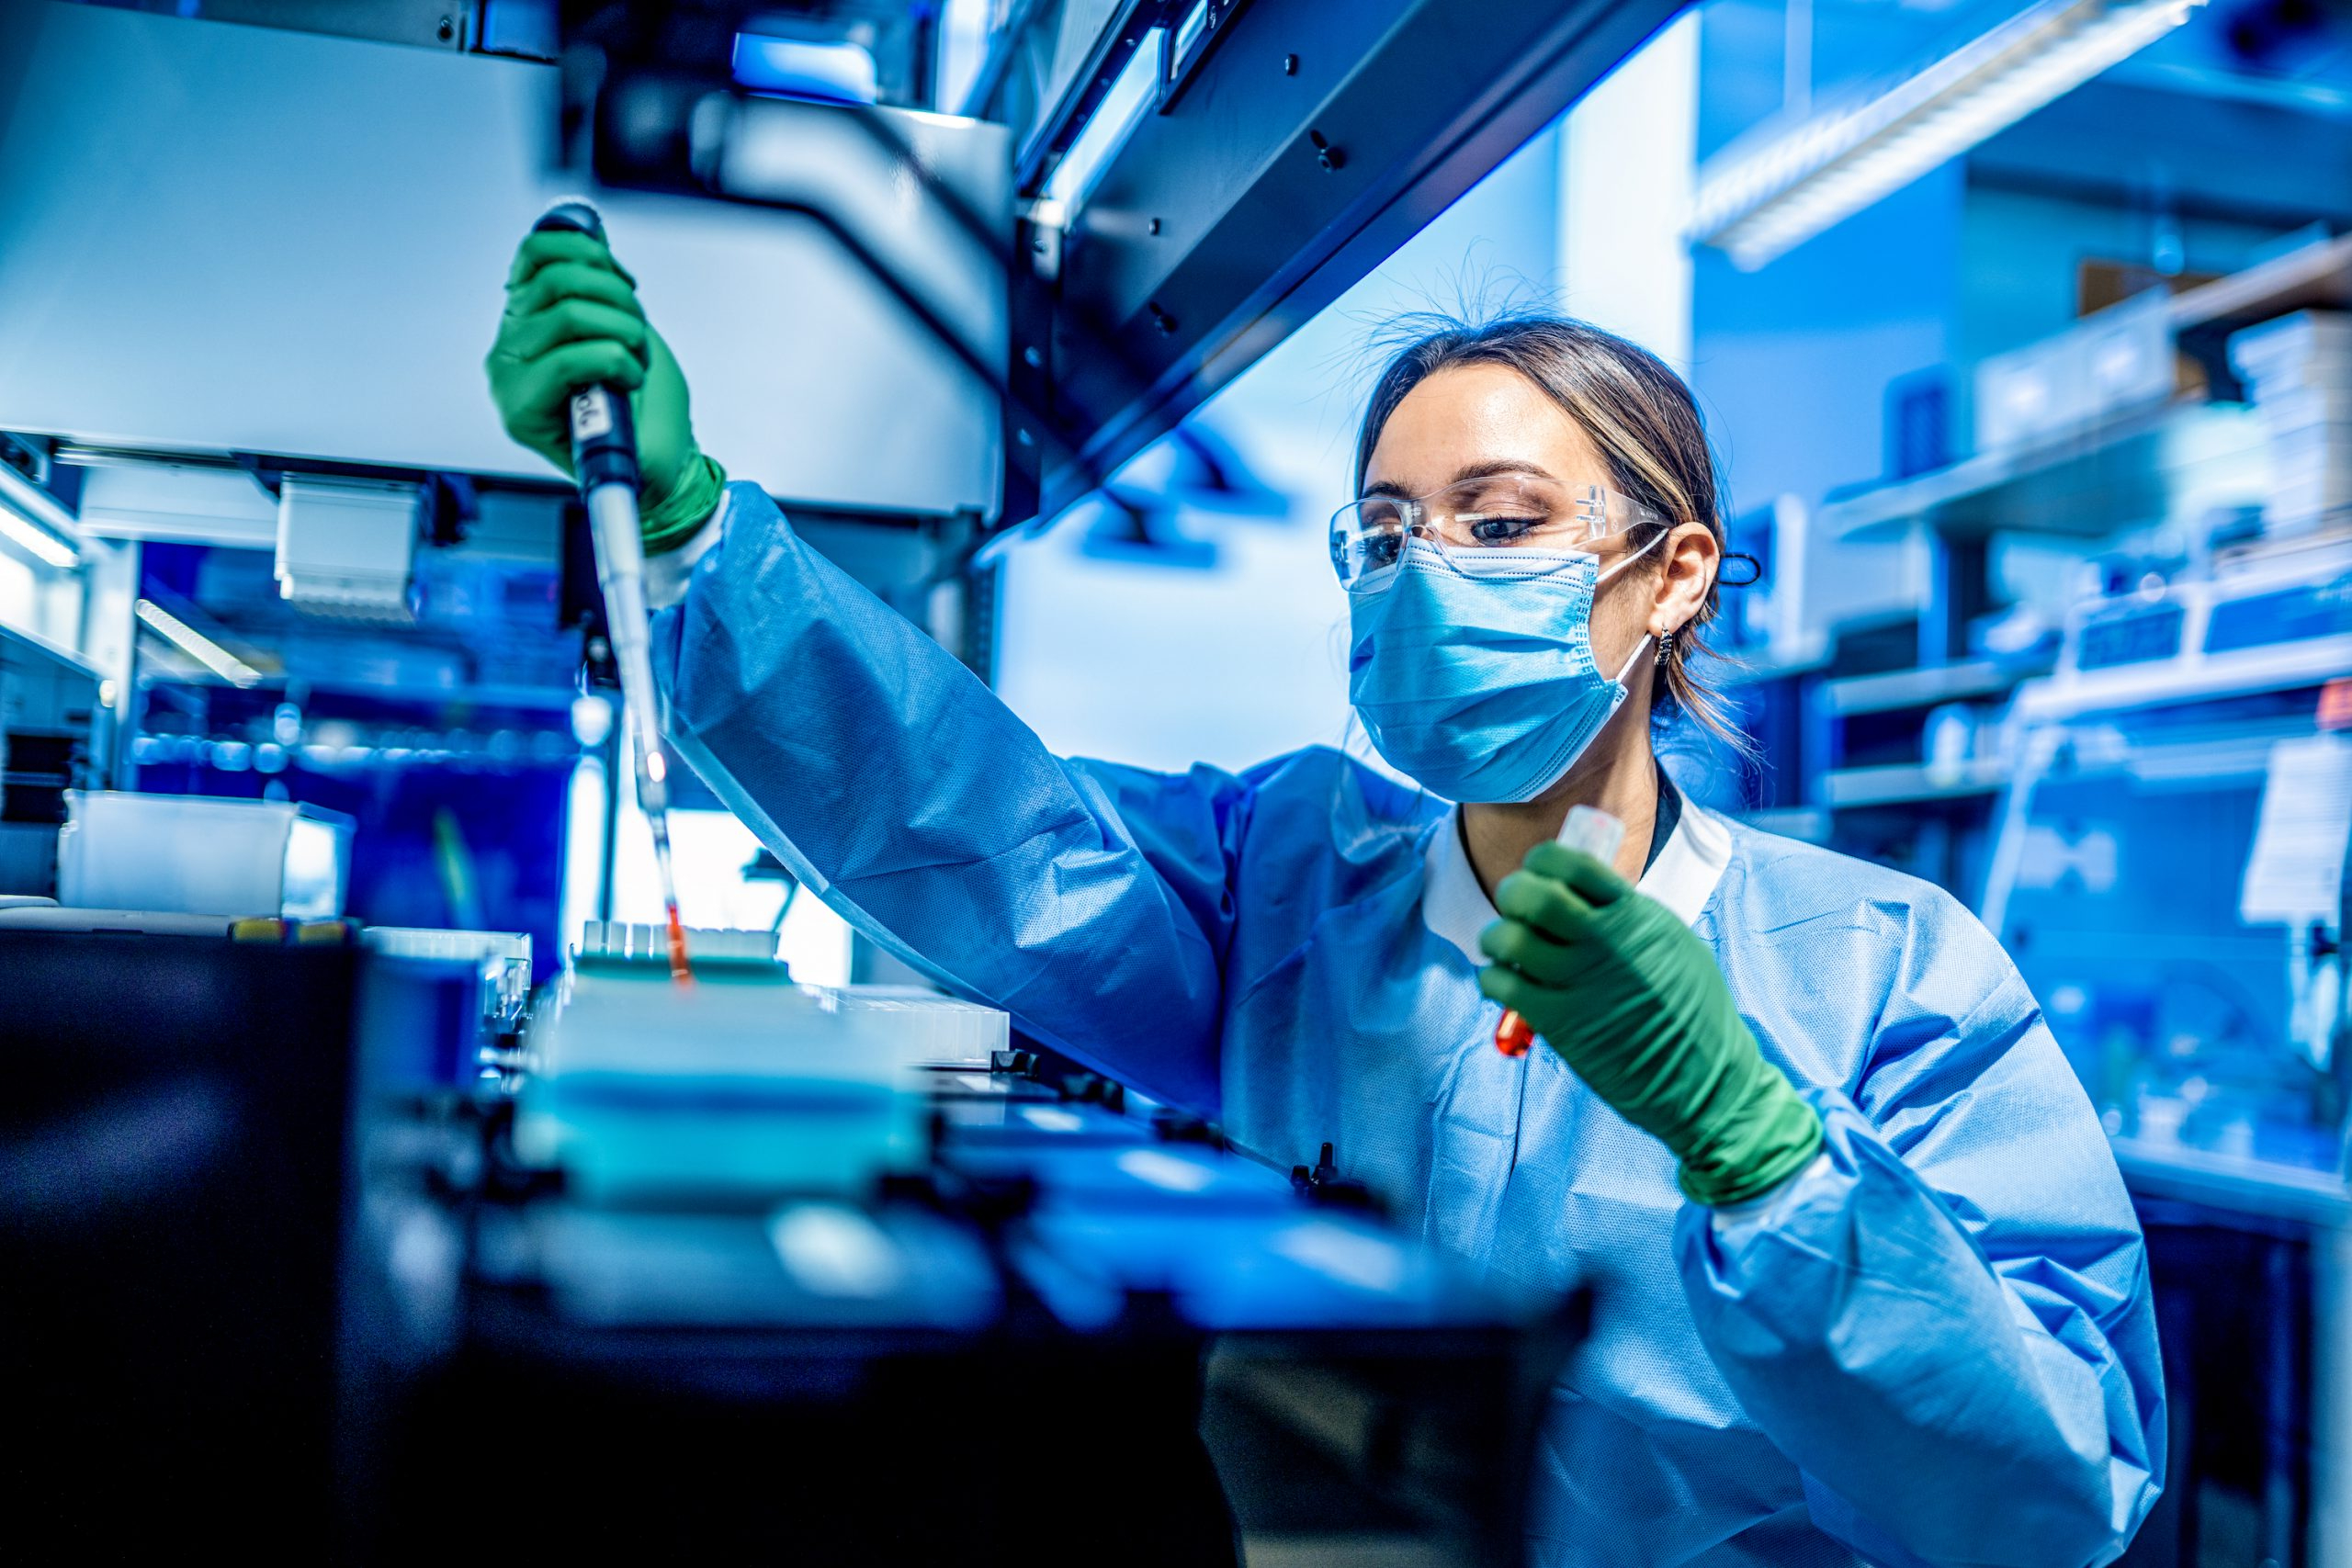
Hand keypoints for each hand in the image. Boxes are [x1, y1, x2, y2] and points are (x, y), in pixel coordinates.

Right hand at [485, 228, 718, 541]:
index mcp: (526, 321)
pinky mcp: (520, 412)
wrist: (661, 470)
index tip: (624, 280)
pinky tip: (628, 382)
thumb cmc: (644, 405)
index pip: (535, 253)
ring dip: (624, 332)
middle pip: (558, 279)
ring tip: (636, 361)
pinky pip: (572, 359)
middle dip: (618, 298)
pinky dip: (617, 362)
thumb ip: (595, 282)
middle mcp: (508, 348)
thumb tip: (584, 230)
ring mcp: (509, 380)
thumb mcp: (623, 326)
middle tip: (639, 332)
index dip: (586, 250)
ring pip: (568, 315)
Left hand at [1477, 840, 1820, 1205]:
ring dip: (1495, 937)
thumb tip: (1583, 899)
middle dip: (1514, 893)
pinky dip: (1493, 978)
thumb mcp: (1674, 946)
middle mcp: (1606, 942)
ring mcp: (1581, 982)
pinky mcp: (1561, 1023)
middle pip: (1535, 895)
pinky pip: (1504, 985)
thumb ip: (1630, 919)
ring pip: (1510, 938)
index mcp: (1637, 916)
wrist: (1705, 1080)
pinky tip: (1501, 982)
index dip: (1543, 861)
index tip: (1536, 871)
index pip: (1572, 864)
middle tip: (1513, 906)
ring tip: (1501, 946)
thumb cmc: (1695, 1013)